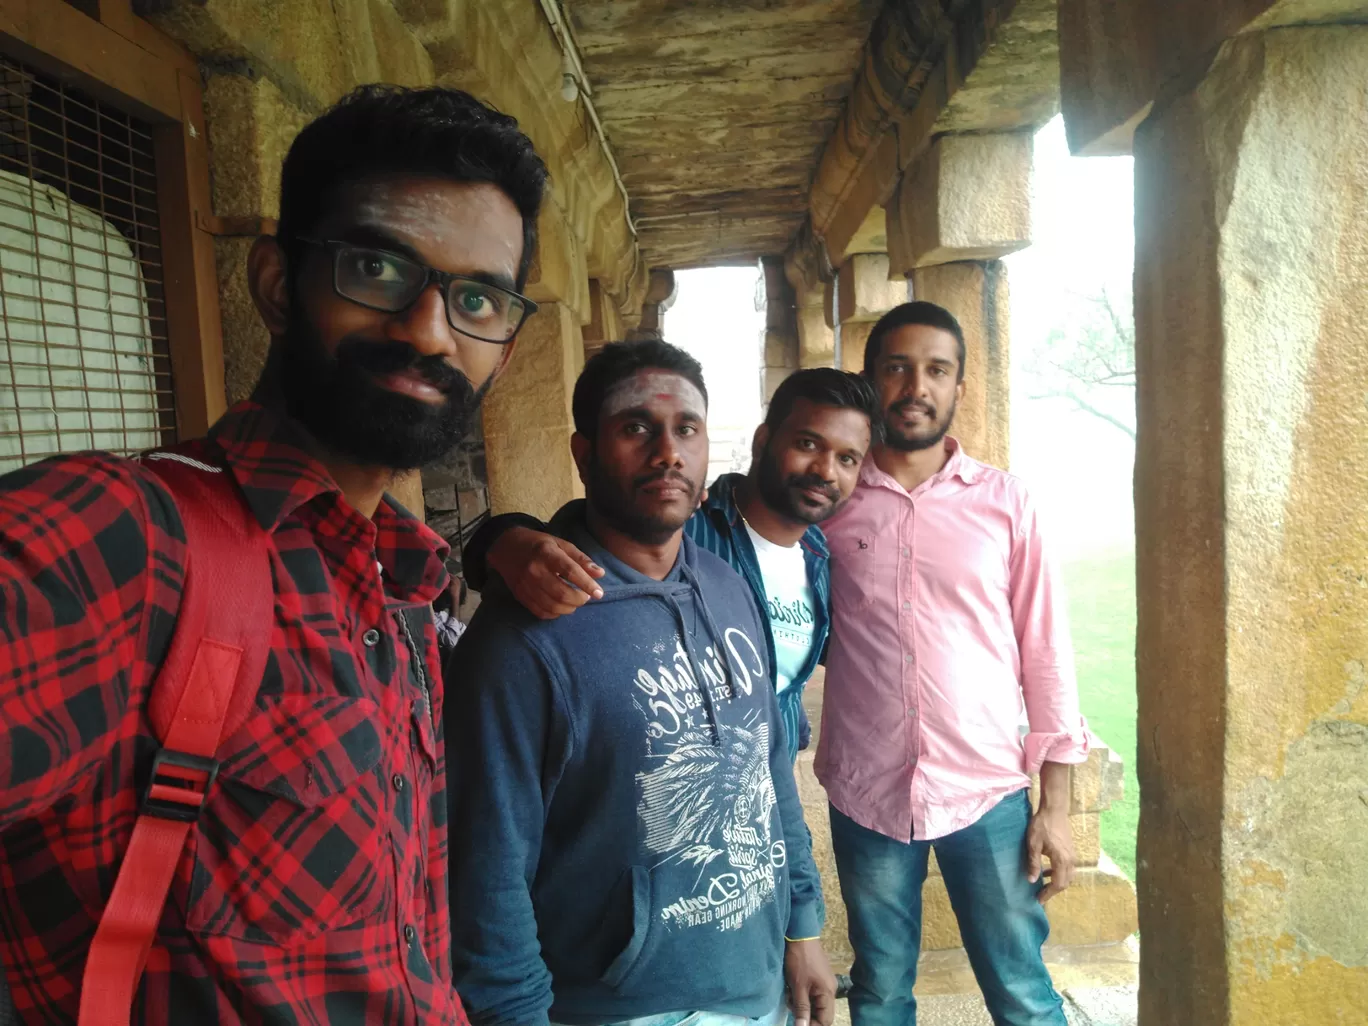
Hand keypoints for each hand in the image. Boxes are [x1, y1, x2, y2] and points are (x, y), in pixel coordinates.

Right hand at [487, 526, 604, 619]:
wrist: (505, 548)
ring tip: (575, 601)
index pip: (570, 571)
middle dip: (579, 599)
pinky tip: (561, 607)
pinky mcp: (520, 596)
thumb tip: (600, 574)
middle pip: (561, 593)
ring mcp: (525, 585)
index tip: (599, 593)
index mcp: (546, 553)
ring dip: (569, 608)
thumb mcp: (561, 544)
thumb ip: (581, 559)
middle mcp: (534, 570)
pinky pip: (540, 612)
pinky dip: (555, 613)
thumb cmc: (538, 544)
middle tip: (586, 596)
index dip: (587, 584)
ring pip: (552, 606)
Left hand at [784, 938, 835, 1025]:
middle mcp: (829, 989)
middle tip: (791, 1005)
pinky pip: (810, 993)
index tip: (799, 1024)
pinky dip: (800, 994)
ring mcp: (823, 982)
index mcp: (828, 993)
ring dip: (800, 1003)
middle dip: (804, 1013)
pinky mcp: (816, 976)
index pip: (826, 1020)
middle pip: (820, 1012)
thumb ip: (802, 1008)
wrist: (800, 934)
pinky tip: (791, 988)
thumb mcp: (798, 986)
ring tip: (789, 994)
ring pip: (813, 1002)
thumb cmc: (799, 960)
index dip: (813, 1025)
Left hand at [1025, 803, 1075, 902]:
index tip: (1039, 900)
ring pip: (1067, 876)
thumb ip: (1033, 863)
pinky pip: (1067, 868)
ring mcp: (1072, 855)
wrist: (1054, 810)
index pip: (1058, 884)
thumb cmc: (1042, 825)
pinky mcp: (1070, 851)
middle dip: (1053, 891)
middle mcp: (1070, 860)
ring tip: (1042, 886)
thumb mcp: (1033, 844)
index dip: (1048, 894)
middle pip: (1065, 883)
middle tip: (1040, 895)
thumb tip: (1031, 881)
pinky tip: (1046, 871)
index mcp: (1061, 860)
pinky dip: (1058, 873)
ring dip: (1056, 882)